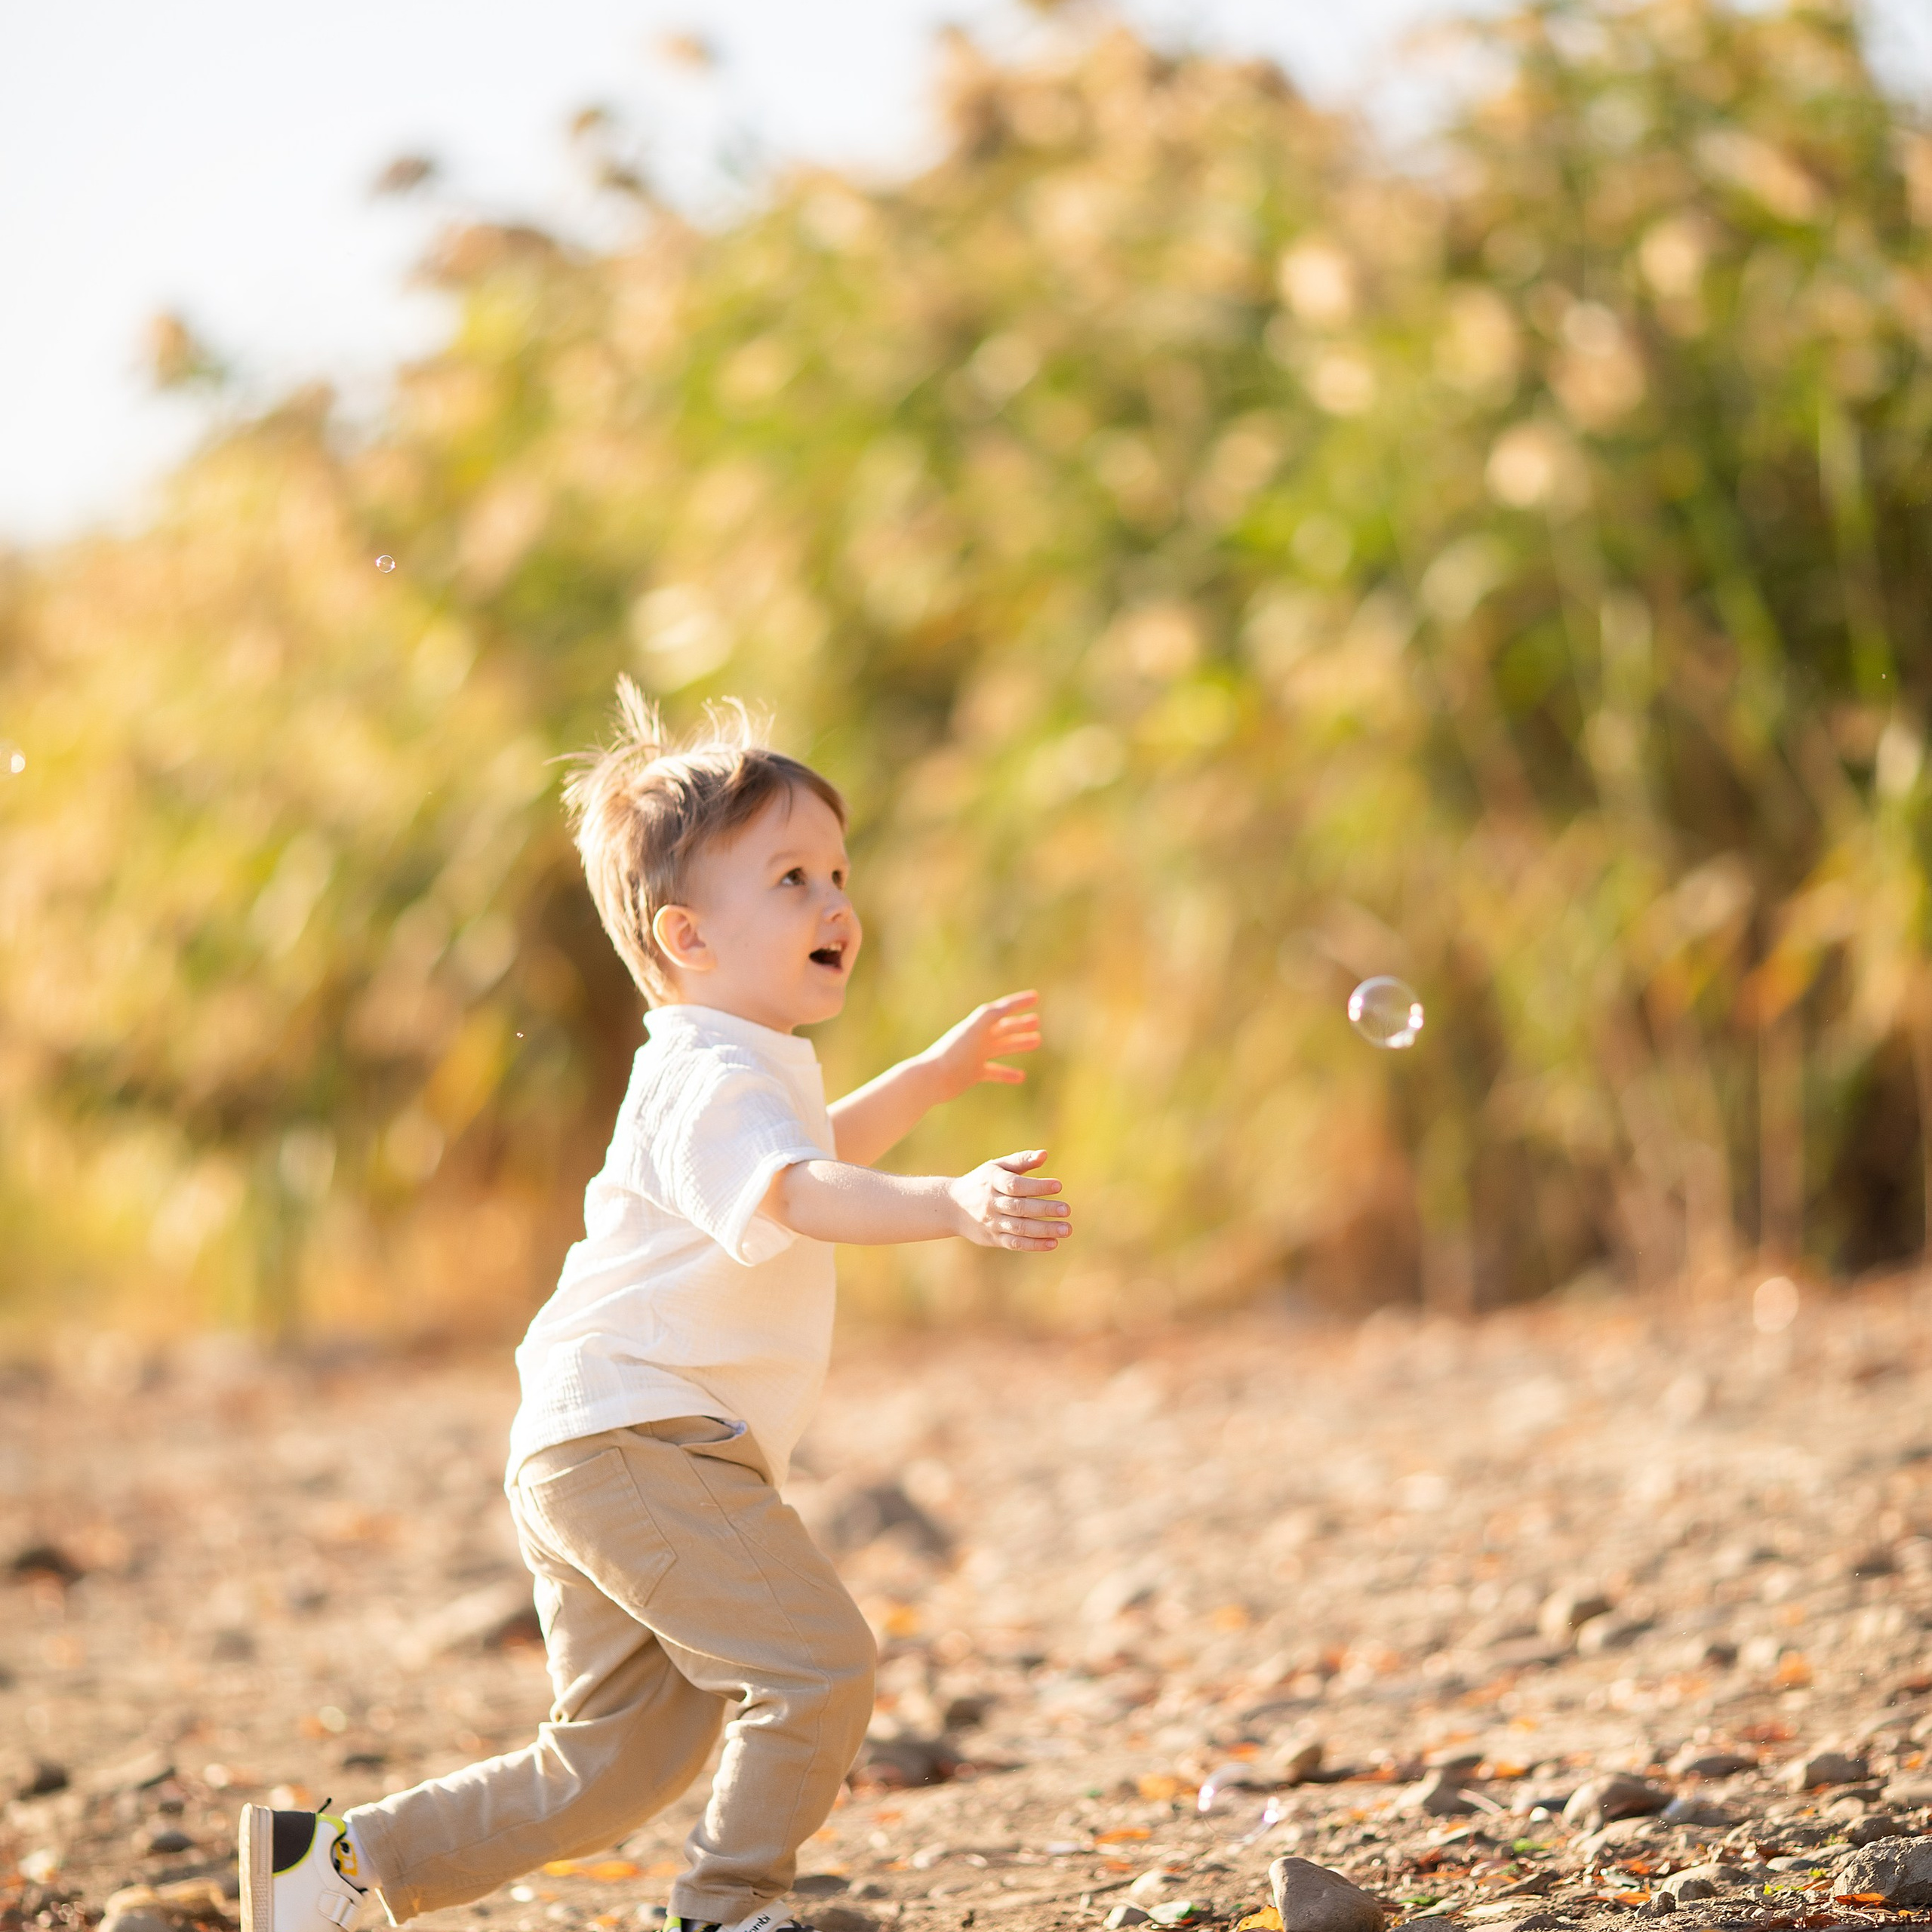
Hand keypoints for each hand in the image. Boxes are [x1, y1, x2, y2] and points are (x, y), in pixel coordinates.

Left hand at [920, 990, 1042, 1102]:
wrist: (933, 1078)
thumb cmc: (952, 1052)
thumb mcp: (973, 1030)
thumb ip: (989, 1016)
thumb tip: (1006, 1006)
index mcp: (978, 1025)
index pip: (1002, 1009)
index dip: (1019, 1002)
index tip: (1036, 997)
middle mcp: (978, 1038)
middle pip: (1004, 1028)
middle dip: (1020, 1024)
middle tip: (1037, 1021)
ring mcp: (976, 1055)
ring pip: (1003, 1047)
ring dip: (1019, 1044)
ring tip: (1036, 1041)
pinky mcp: (974, 1073)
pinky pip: (995, 1072)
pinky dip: (1008, 1073)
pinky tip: (1021, 1076)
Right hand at [948, 1149, 1071, 1252]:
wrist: (952, 1206)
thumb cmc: (982, 1182)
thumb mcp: (997, 1166)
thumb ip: (1021, 1160)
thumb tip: (1045, 1154)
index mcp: (992, 1182)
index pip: (1015, 1185)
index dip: (1037, 1186)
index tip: (1058, 1186)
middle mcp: (991, 1203)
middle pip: (1019, 1207)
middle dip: (1044, 1209)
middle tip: (1066, 1210)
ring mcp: (992, 1222)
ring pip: (1019, 1228)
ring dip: (1044, 1230)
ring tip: (1066, 1229)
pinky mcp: (994, 1238)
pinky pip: (1015, 1243)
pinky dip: (1034, 1244)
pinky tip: (1053, 1243)